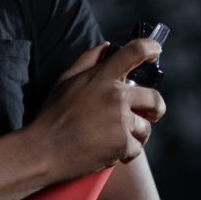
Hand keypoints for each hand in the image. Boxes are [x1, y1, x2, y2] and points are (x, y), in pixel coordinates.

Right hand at [31, 39, 167, 181]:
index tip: (155, 51)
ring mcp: (120, 121)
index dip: (150, 48)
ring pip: (145, 127)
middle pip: (154, 97)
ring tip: (117, 139)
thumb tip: (107, 46)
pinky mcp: (122, 144)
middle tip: (152, 114)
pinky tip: (111, 153)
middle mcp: (116, 96)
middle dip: (156, 108)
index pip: (134, 52)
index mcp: (102, 77)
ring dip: (136, 134)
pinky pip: (136, 148)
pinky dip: (126, 153)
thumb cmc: (52, 115)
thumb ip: (88, 60)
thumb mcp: (65, 81)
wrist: (44, 151)